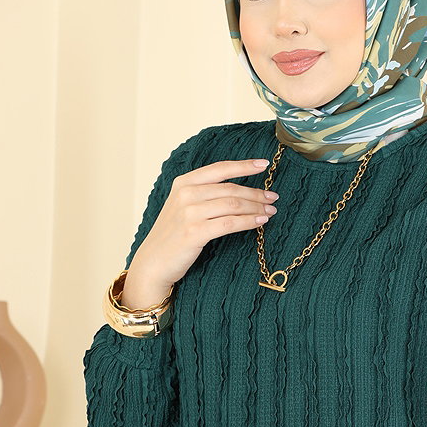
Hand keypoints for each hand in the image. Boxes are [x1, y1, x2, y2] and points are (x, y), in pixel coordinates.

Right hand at [122, 157, 278, 305]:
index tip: (263, 164)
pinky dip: (248, 222)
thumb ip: (203, 193)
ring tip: (270, 211)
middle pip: (230, 188)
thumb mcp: (182, 206)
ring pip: (233, 205)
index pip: (220, 169)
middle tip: (273, 198)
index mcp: (184, 182)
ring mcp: (189, 213)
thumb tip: (238, 190)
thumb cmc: (173, 235)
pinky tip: (260, 222)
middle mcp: (186, 194)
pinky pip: (229, 223)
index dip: (244, 165)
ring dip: (256, 208)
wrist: (153, 262)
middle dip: (256, 193)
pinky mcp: (195, 232)